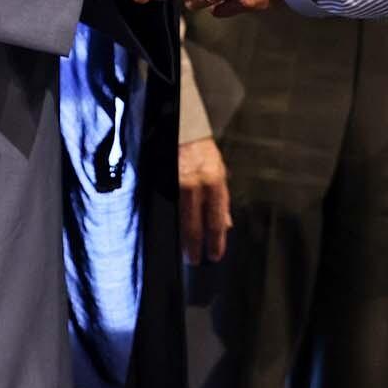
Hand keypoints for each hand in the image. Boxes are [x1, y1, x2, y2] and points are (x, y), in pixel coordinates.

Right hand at [177, 137, 231, 263]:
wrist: (181, 127)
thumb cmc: (202, 149)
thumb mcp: (220, 172)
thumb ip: (222, 199)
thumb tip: (226, 224)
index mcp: (213, 181)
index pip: (215, 219)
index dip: (216, 240)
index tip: (215, 255)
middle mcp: (195, 184)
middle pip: (195, 224)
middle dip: (196, 245)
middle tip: (196, 260)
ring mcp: (176, 183)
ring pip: (180, 218)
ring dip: (184, 237)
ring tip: (186, 251)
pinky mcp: (161, 181)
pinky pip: (167, 205)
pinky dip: (171, 219)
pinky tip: (173, 230)